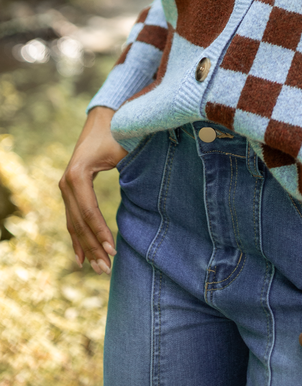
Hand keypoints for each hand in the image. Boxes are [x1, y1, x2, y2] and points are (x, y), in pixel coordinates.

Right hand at [59, 106, 126, 274]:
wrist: (105, 117)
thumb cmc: (118, 131)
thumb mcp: (124, 149)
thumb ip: (132, 170)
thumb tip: (151, 191)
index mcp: (78, 175)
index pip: (89, 211)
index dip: (100, 233)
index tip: (113, 250)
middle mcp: (67, 182)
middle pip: (79, 222)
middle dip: (92, 247)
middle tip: (106, 268)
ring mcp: (65, 186)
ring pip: (74, 224)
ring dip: (86, 247)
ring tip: (98, 268)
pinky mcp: (70, 189)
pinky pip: (72, 218)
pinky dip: (77, 238)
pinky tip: (81, 258)